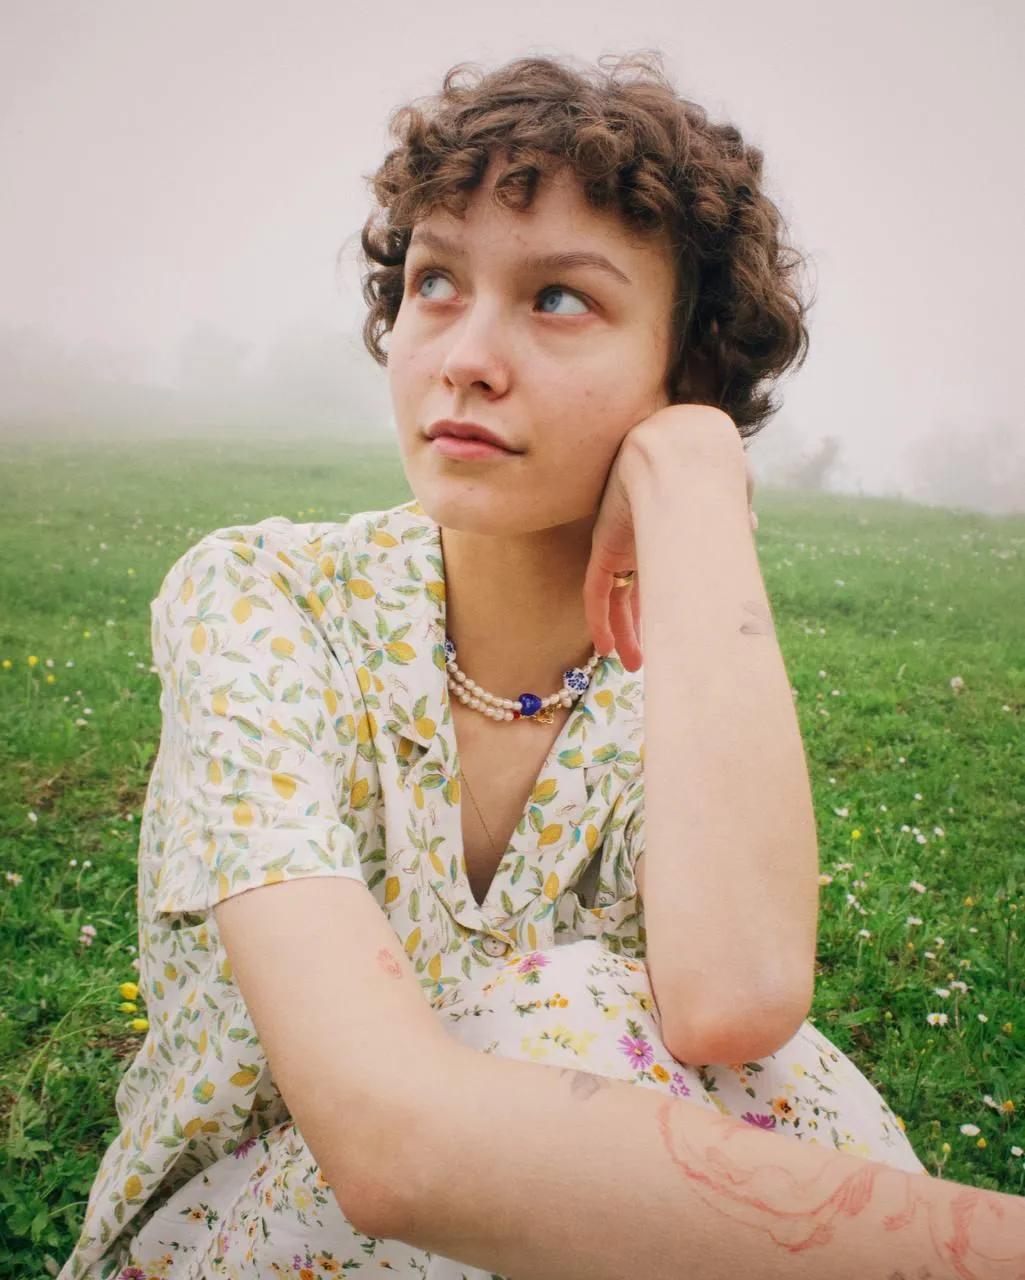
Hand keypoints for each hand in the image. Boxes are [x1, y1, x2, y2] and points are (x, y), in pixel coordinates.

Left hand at [583, 405, 756, 672]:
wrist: (682, 450)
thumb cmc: (713, 468)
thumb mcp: (729, 495)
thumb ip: (734, 513)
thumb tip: (749, 525)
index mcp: (671, 533)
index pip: (663, 577)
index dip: (666, 606)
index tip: (675, 634)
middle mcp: (644, 542)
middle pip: (637, 593)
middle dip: (643, 628)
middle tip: (646, 661)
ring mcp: (621, 545)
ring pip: (616, 599)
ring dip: (624, 633)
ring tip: (634, 665)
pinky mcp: (604, 547)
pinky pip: (595, 592)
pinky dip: (599, 621)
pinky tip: (604, 648)